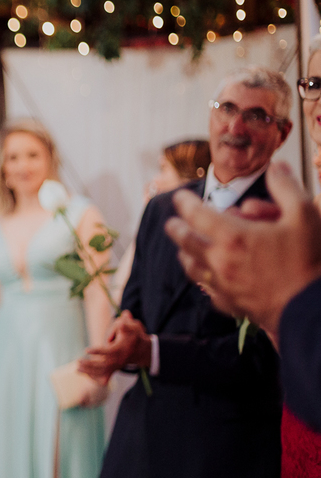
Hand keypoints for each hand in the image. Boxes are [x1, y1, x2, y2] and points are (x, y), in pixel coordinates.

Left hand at [78, 311, 150, 379]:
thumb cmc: (134, 336)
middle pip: (103, 365)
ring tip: (77, 368)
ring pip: (102, 373)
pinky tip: (84, 373)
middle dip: (90, 364)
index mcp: (120, 349)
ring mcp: (116, 366)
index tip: (87, 349)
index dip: (98, 351)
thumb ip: (125, 323)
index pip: (108, 352)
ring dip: (89, 372)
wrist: (143, 351)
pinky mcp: (114, 370)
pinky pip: (104, 377)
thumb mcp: (132, 327)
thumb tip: (124, 315)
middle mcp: (118, 360)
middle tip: (78, 361)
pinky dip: (94, 377)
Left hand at [165, 162, 320, 342]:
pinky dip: (203, 279)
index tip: (179, 197)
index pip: (196, 214)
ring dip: (185, 254)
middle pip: (185, 241)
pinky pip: (207, 289)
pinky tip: (207, 277)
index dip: (185, 202)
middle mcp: (220, 261)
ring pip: (191, 267)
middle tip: (171, 223)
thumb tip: (276, 167)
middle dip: (176, 229)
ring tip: (184, 249)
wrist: (313, 310)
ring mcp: (222, 285)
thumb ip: (286, 188)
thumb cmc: (310, 262)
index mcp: (233, 236)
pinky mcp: (231, 305)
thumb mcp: (304, 216)